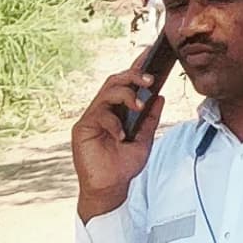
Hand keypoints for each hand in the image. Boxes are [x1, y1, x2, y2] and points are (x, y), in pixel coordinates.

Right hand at [70, 62, 165, 218]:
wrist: (111, 188)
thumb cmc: (124, 165)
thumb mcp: (144, 139)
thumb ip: (151, 118)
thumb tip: (160, 96)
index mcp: (117, 110)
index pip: (126, 83)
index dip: (136, 67)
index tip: (151, 53)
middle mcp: (103, 109)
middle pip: (114, 81)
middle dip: (133, 75)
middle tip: (150, 79)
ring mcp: (91, 118)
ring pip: (106, 92)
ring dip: (125, 94)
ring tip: (139, 106)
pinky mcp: (82, 129)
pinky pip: (99, 114)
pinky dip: (114, 122)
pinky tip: (121, 135)